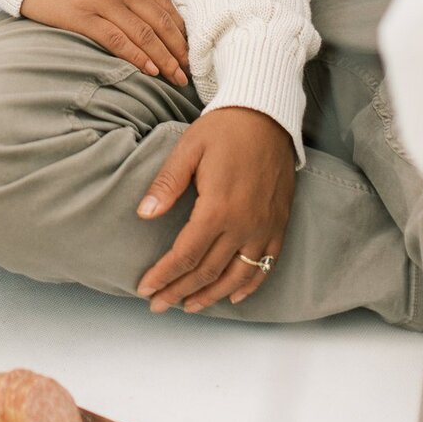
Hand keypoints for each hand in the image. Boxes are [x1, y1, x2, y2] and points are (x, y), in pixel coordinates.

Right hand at [20, 0, 188, 85]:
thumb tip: (142, 6)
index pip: (164, 3)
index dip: (180, 29)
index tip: (188, 48)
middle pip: (160, 21)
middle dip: (178, 48)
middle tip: (189, 70)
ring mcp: (101, 0)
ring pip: (144, 34)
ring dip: (164, 58)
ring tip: (176, 77)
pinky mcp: (81, 16)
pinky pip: (117, 40)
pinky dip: (137, 56)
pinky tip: (150, 70)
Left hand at [135, 107, 294, 312]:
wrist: (267, 115)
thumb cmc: (223, 129)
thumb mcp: (188, 149)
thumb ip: (167, 184)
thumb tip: (144, 214)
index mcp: (217, 208)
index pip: (185, 255)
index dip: (163, 275)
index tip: (145, 288)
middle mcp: (243, 225)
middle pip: (207, 272)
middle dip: (179, 291)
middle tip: (159, 304)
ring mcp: (264, 228)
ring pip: (236, 277)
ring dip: (211, 296)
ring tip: (189, 306)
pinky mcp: (278, 225)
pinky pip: (265, 265)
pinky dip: (249, 286)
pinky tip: (233, 296)